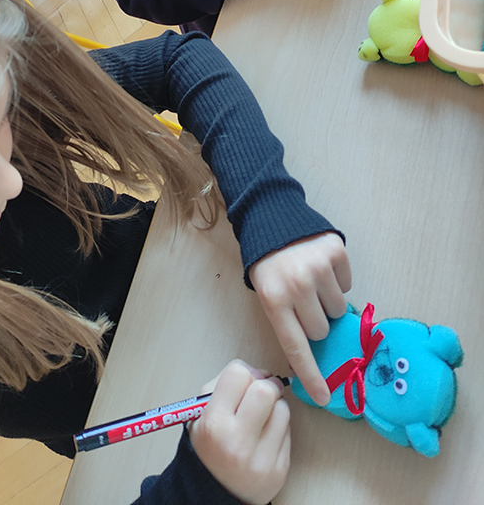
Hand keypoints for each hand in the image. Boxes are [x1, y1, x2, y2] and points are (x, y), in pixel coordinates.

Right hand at [188, 360, 289, 504]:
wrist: (216, 492)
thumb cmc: (208, 446)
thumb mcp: (199, 413)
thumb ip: (222, 385)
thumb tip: (256, 371)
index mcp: (213, 424)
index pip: (238, 374)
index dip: (244, 371)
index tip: (246, 379)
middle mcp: (237, 442)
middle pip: (265, 390)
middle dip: (266, 384)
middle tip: (262, 390)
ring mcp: (261, 459)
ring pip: (283, 409)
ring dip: (275, 405)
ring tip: (262, 415)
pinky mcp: (279, 470)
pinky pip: (289, 432)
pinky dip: (280, 427)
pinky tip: (266, 434)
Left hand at [249, 233, 350, 406]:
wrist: (272, 219)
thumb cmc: (269, 264)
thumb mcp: (267, 294)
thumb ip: (288, 320)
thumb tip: (316, 353)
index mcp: (274, 300)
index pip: (296, 347)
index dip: (311, 375)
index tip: (324, 397)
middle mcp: (297, 285)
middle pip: (321, 330)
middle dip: (315, 321)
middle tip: (302, 301)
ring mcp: (318, 268)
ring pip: (338, 309)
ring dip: (327, 300)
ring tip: (310, 281)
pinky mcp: (336, 252)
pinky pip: (347, 284)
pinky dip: (337, 280)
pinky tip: (319, 266)